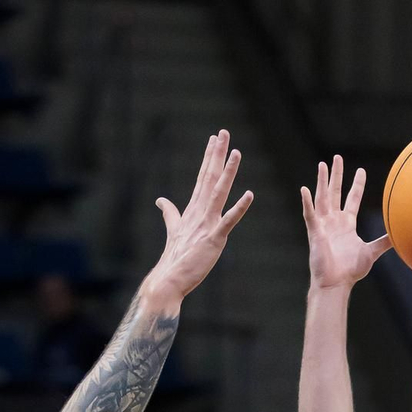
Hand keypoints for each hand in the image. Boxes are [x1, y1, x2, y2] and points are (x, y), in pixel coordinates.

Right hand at [148, 130, 253, 303]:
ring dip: (228, 172)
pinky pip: (229, 221)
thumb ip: (170, 213)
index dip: (209, 158)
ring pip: (219, 192)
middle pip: (210, 177)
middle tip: (224, 132)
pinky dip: (240, 207)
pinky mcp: (214, 239)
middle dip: (217, 154)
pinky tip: (250, 194)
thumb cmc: (175, 257)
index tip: (214, 139)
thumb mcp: (173, 230)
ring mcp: (206, 224)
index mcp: (193, 210)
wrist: (169, 278)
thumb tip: (161, 200)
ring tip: (236, 152)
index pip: (203, 178)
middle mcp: (199, 212)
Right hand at [302, 157, 390, 290]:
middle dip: (336, 175)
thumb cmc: (350, 271)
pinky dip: (306, 203)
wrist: (336, 284)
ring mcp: (323, 226)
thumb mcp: (371, 252)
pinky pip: (309, 215)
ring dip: (322, 182)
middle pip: (335, 193)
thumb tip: (400, 236)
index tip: (361, 170)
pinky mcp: (315, 233)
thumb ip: (384, 242)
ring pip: (322, 198)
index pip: (352, 199)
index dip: (356, 185)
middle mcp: (334, 221)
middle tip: (337, 157)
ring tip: (322, 165)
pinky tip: (304, 190)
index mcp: (346, 224)